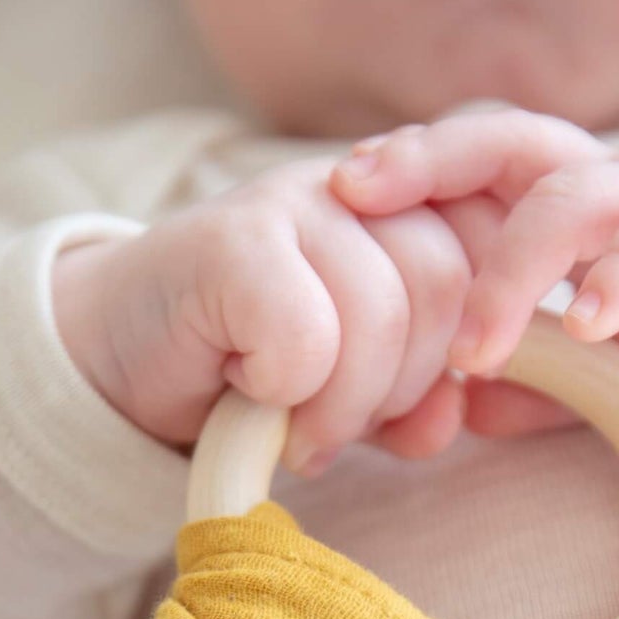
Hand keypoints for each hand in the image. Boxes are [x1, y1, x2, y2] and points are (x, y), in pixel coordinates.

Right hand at [52, 157, 516, 475]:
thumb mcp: (355, 392)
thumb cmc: (249, 371)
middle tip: (344, 425)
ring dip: (344, 405)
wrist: (122, 358)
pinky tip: (250, 394)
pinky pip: (306, 338)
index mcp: (406, 203)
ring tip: (303, 432)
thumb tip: (450, 420)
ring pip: (381, 314)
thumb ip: (415, 400)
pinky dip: (286, 392)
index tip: (438, 392)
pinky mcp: (230, 239)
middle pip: (447, 287)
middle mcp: (357, 185)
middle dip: (405, 386)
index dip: (482, 330)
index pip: (496, 244)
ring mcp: (291, 200)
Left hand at [331, 109, 618, 439]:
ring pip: (568, 193)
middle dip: (421, 165)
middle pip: (497, 144)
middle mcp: (603, 189)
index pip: (463, 181)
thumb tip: (447, 412)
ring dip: (511, 266)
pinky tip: (595, 321)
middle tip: (353, 202)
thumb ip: (529, 387)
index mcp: (562, 216)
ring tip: (475, 348)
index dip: (395, 192)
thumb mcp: (603, 376)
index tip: (321, 229)